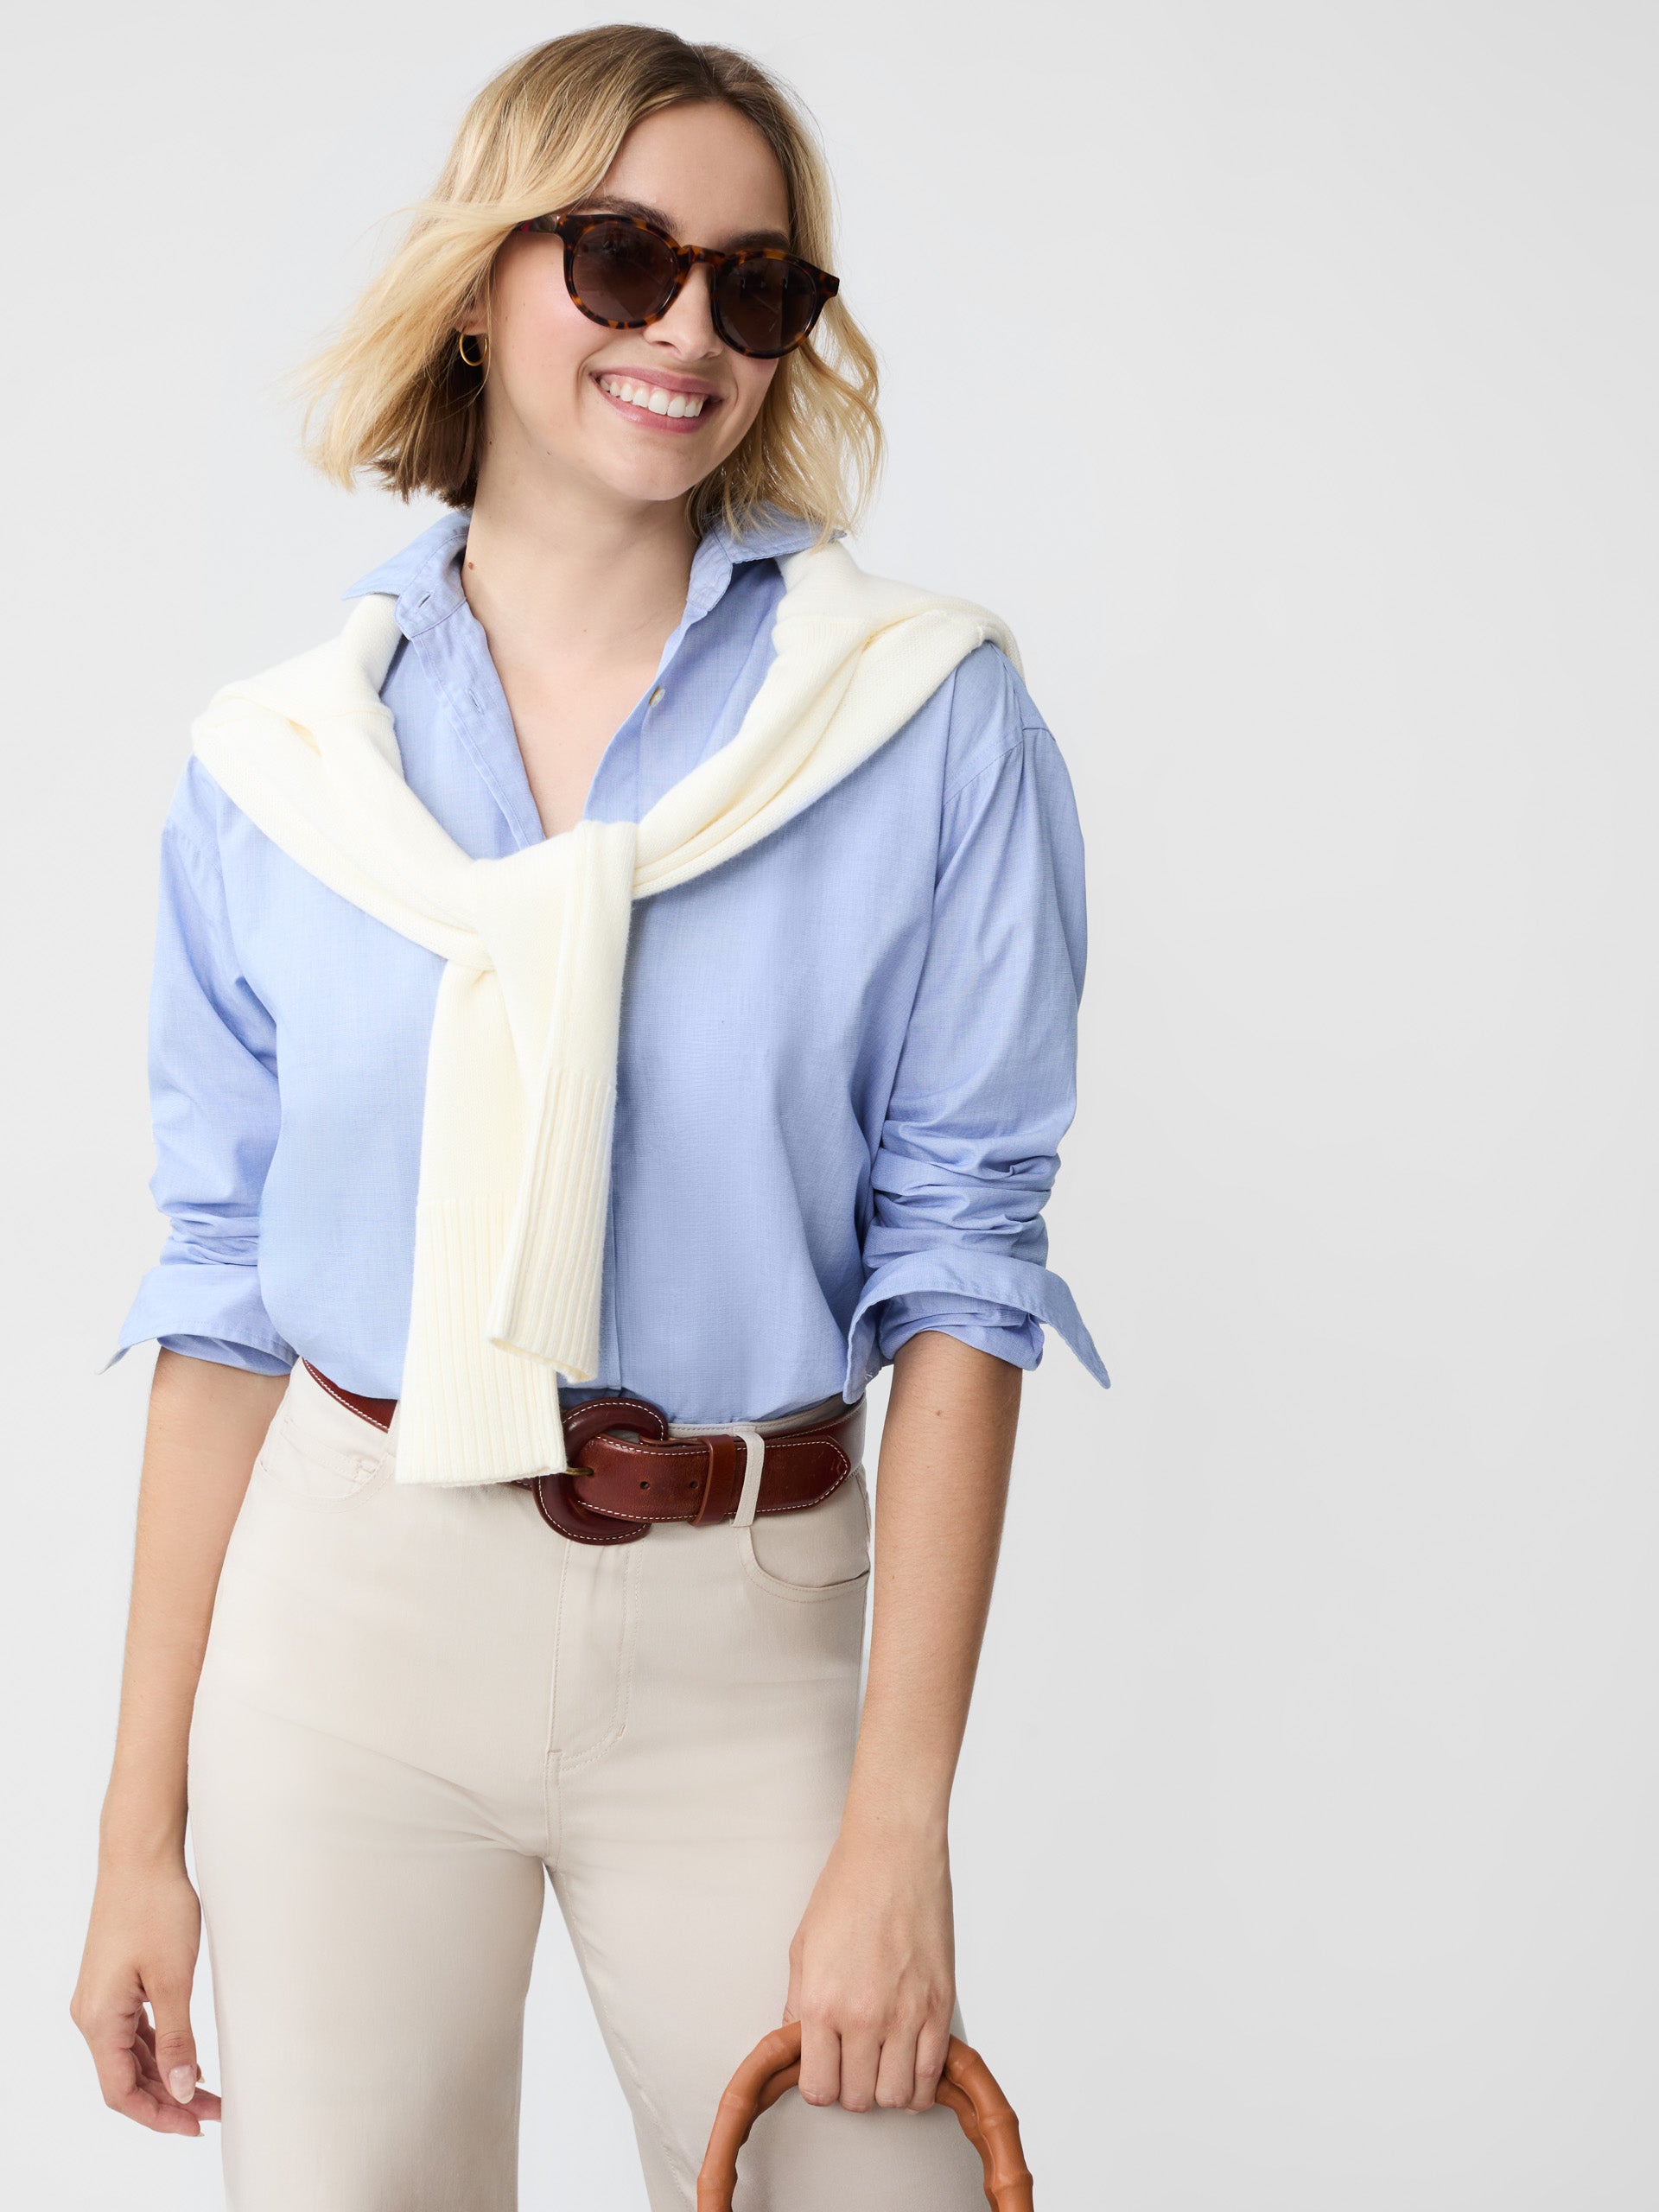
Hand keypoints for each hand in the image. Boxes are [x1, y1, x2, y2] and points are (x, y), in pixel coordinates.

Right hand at [71, 1854, 220, 2135]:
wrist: (140, 1856)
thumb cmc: (155, 1908)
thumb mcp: (173, 1978)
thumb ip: (176, 2039)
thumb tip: (180, 2091)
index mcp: (98, 2019)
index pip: (120, 2092)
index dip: (157, 2116)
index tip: (196, 2126)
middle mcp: (91, 2014)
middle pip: (124, 2079)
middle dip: (167, 2100)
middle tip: (212, 2112)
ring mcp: (100, 1998)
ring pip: (129, 2056)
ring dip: (164, 2077)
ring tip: (206, 2092)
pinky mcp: (114, 1982)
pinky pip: (132, 2031)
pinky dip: (158, 2050)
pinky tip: (185, 2058)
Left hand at [783, 1817, 954, 2113]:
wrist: (893, 1853)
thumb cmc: (848, 1889)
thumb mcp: (802, 1948)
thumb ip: (798, 2005)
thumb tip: (800, 2046)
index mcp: (820, 2002)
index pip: (818, 2088)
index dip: (821, 2085)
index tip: (825, 2071)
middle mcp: (862, 2016)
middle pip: (858, 2099)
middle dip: (852, 2088)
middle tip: (852, 2063)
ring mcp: (905, 2014)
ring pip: (897, 2097)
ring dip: (887, 2089)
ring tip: (882, 2064)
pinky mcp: (940, 2006)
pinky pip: (932, 2075)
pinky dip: (920, 2083)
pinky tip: (910, 2064)